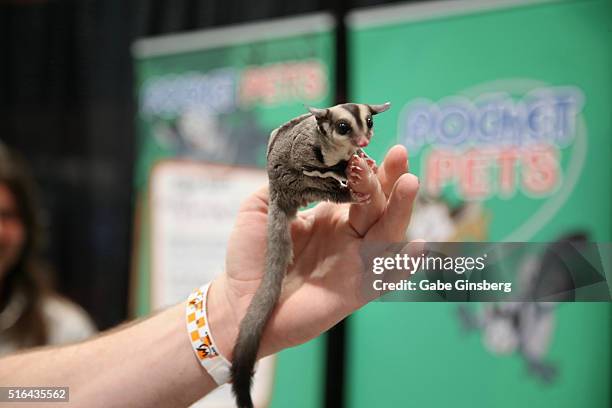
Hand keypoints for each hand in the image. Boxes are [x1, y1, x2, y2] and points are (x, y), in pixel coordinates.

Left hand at [207, 145, 420, 359]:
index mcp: (330, 216)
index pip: (358, 188)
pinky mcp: (354, 291)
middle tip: (399, 153)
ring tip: (409, 182)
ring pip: (387, 233)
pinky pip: (384, 278)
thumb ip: (285, 183)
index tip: (368, 146)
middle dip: (390, 178)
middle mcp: (348, 237)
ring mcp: (354, 262)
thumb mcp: (262, 209)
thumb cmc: (251, 257)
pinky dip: (403, 265)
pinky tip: (418, 246)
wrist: (239, 301)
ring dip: (400, 208)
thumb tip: (306, 159)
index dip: (368, 168)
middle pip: (379, 205)